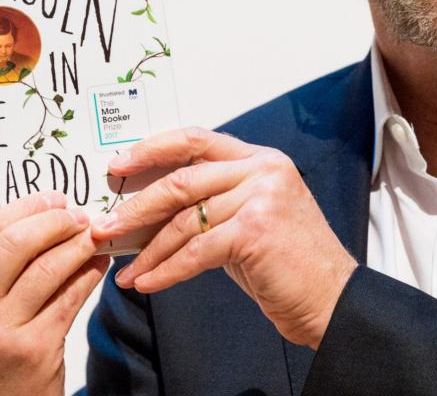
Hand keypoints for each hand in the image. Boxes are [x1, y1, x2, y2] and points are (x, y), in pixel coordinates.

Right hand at [0, 191, 109, 395]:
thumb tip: (37, 217)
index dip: (23, 207)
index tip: (51, 198)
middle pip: (16, 242)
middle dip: (54, 220)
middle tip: (77, 215)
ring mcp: (1, 331)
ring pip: (49, 266)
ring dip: (79, 243)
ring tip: (92, 235)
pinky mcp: (36, 348)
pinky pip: (72, 295)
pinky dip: (90, 272)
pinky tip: (98, 262)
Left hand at [93, 127, 357, 349]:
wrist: (331, 297)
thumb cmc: (290, 262)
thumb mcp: (251, 217)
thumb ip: (213, 202)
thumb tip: (152, 208)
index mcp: (261, 159)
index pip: (196, 139)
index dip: (152, 149)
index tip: (119, 165)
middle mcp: (263, 170)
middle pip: (182, 180)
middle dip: (136, 207)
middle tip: (106, 225)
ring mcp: (262, 197)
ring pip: (184, 221)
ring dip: (148, 250)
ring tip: (127, 268)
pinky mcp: (256, 230)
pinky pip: (195, 252)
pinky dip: (166, 271)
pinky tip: (148, 283)